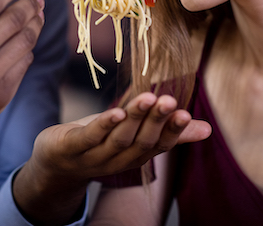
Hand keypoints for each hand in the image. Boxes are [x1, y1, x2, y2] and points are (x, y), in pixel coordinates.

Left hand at [12, 92, 211, 224]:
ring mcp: (94, 156)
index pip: (159, 145)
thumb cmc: (101, 141)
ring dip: (134, 119)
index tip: (186, 113)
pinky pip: (89, 138)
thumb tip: (207, 129)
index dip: (173, 131)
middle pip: (142, 141)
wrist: (55, 163)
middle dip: (156, 120)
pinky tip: (116, 112)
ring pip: (119, 138)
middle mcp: (119, 159)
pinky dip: (103, 125)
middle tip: (170, 100)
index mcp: (137, 155)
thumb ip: (169, 132)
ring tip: (148, 98)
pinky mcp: (70, 147)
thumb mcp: (135, 134)